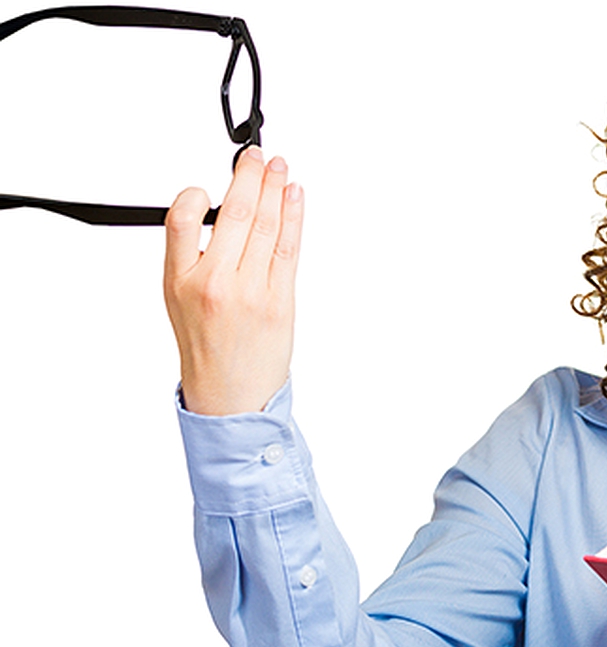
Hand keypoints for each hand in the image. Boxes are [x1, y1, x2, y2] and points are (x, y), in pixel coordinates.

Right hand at [163, 147, 303, 415]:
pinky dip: (293, 216)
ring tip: (278, 166)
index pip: (181, 220)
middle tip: (255, 157)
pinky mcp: (280, 300)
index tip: (210, 182)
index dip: (196, 193)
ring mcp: (250, 291)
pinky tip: (293, 195)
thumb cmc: (207, 346)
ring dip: (274, 188)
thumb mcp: (178, 298)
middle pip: (234, 215)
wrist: (230, 394)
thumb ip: (193, 255)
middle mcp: (214, 283)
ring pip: (265, 226)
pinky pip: (288, 248)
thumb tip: (219, 211)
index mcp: (180, 280)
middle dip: (248, 178)